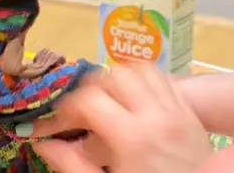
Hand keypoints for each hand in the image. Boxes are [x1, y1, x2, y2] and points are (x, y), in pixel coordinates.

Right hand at [29, 63, 212, 172]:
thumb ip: (72, 165)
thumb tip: (42, 142)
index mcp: (132, 137)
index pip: (87, 99)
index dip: (65, 107)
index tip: (57, 122)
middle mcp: (156, 115)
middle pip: (113, 75)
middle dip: (91, 88)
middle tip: (81, 111)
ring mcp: (178, 111)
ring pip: (140, 70)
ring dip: (118, 79)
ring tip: (107, 101)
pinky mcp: (191, 114)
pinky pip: (165, 79)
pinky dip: (144, 80)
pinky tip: (134, 99)